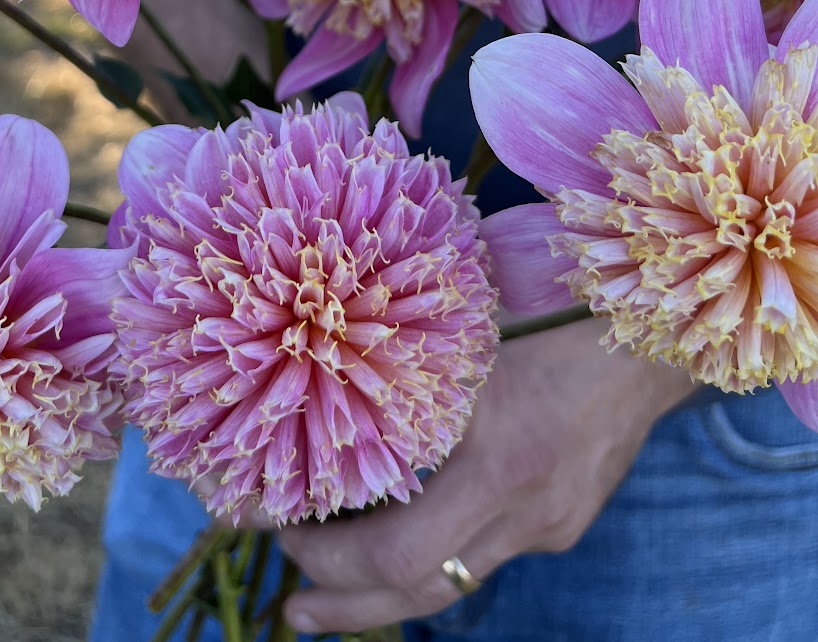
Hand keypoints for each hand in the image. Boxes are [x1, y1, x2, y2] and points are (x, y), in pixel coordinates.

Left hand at [276, 318, 693, 634]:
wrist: (650, 348)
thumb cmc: (554, 324)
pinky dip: (437, 551)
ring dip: (388, 592)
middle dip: (348, 607)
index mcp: (499, 464)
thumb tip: (330, 376)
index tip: (285, 535)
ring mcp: (548, 528)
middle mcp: (524, 513)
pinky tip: (404, 537)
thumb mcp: (476, 344)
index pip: (400, 551)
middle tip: (291, 611)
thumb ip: (415, 374)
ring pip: (455, 581)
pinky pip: (485, 552)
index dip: (334, 559)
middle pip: (424, 590)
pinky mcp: (562, 526)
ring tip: (329, 597)